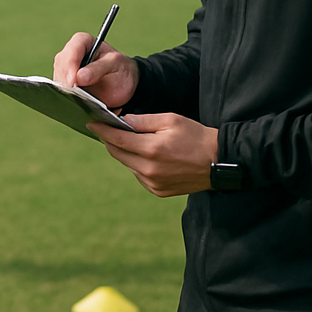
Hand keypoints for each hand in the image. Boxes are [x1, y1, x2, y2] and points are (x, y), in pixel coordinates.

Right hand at [53, 32, 137, 108]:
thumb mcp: (115, 65)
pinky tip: (76, 105)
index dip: (71, 65)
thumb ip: (98, 69)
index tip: (74, 80)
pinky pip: (60, 93)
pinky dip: (67, 100)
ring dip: (66, 92)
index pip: (72, 50)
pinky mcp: (64, 85)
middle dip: (67, 81)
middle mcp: (70, 55)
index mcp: (83, 42)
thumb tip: (79, 77)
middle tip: (76, 95)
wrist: (122, 85)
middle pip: (62, 67)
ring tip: (80, 102)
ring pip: (58, 81)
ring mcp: (65, 71)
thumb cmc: (120, 69)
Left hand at [89, 113, 217, 196]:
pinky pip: (139, 175)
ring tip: (136, 142)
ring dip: (126, 153)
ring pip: (128, 165)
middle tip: (109, 129)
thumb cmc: (196, 136)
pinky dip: (139, 165)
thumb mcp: (171, 120)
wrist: (220, 162)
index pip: (116, 139)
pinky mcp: (158, 191)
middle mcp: (148, 169)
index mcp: (151, 149)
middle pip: (117, 153)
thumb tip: (122, 120)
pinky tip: (151, 157)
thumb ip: (143, 121)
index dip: (102, 130)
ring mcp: (153, 183)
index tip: (91, 123)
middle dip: (111, 140)